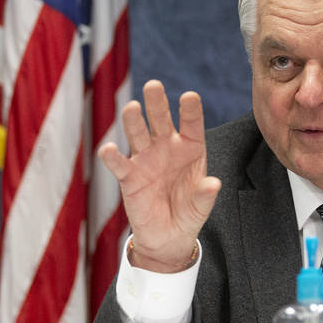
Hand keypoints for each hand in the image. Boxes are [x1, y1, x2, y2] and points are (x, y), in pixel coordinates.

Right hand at [97, 80, 221, 272]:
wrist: (168, 237)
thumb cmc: (188, 213)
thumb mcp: (201, 206)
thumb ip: (205, 195)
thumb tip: (214, 184)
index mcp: (191, 149)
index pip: (192, 125)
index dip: (190, 111)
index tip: (189, 96)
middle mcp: (167, 148)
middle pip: (160, 120)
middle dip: (157, 103)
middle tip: (153, 85)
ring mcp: (146, 159)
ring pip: (138, 134)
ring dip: (133, 120)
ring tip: (131, 107)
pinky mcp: (129, 177)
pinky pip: (119, 164)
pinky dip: (112, 157)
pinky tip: (109, 149)